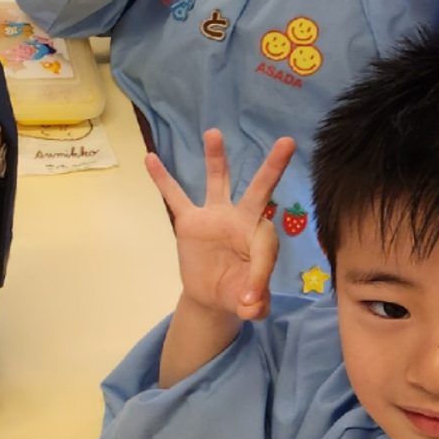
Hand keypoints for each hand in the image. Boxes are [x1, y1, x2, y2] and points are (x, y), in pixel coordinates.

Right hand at [149, 127, 298, 325]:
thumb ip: (255, 303)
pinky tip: (151, 159)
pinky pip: (175, 197)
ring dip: (217, 158)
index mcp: (261, 239)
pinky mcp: (189, 221)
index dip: (261, 272)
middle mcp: (241, 220)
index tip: (251, 299)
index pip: (265, 245)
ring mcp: (214, 216)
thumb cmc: (238, 293)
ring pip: (219, 182)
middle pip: (260, 191)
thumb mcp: (250, 303)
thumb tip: (250, 305)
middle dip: (273, 168)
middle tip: (287, 143)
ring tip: (214, 134)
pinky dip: (163, 180)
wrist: (212, 295)